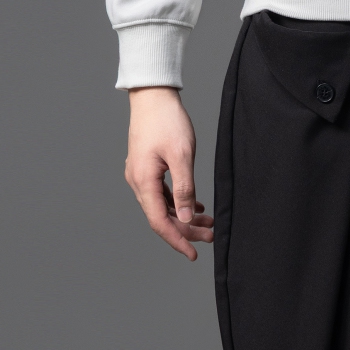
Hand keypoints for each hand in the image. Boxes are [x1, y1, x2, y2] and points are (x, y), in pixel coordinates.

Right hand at [125, 86, 213, 259]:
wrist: (153, 95)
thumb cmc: (167, 120)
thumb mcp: (181, 155)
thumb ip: (184, 188)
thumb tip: (185, 218)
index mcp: (143, 181)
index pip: (159, 222)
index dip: (177, 240)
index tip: (194, 253)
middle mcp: (138, 182)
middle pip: (161, 216)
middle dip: (186, 229)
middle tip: (211, 236)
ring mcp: (141, 174)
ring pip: (162, 205)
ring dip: (183, 216)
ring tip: (208, 222)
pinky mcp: (146, 167)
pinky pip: (161, 193)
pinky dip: (178, 202)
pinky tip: (195, 204)